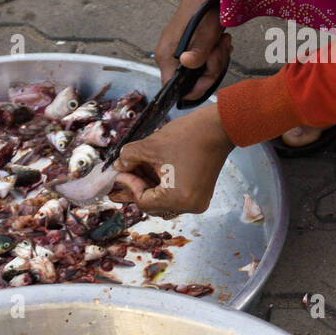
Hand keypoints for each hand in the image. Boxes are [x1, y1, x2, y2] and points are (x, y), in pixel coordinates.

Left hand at [108, 102, 233, 216]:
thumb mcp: (150, 146)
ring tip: (132, 173)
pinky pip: (174, 196)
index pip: (142, 201)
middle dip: (135, 187)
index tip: (119, 171)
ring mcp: (197, 201)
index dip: (128, 185)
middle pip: (153, 205)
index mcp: (178, 198)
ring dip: (147, 187)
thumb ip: (128, 158)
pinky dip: (161, 185)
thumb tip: (117, 167)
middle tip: (119, 177)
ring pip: (162, 201)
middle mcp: (189, 206)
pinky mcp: (200, 193)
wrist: (218, 127)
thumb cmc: (188, 136)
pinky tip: (148, 173)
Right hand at [154, 0, 231, 99]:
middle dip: (212, 68)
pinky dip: (214, 54)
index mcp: (166, 58)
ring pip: (200, 72)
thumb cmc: (203, 13)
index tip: (211, 74)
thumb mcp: (206, 36)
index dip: (195, 89)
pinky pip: (201, 62)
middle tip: (222, 49)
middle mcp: (168, 58)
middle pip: (191, 82)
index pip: (173, 90)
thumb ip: (198, 54)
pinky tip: (221, 42)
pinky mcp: (186, 50)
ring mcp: (177, 54)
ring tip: (223, 41)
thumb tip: (186, 63)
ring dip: (217, 59)